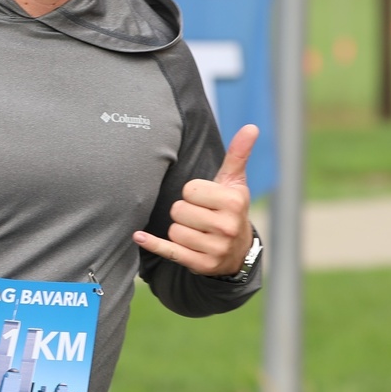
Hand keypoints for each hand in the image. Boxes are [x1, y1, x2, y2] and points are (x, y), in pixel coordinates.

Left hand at [133, 124, 257, 276]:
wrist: (238, 250)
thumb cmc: (230, 208)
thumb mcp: (235, 183)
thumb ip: (238, 154)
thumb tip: (251, 126)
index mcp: (233, 203)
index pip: (190, 189)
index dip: (193, 192)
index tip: (205, 198)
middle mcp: (226, 227)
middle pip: (179, 210)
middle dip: (184, 211)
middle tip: (199, 215)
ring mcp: (214, 249)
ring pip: (174, 230)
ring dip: (179, 228)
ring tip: (195, 229)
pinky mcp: (201, 264)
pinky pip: (169, 250)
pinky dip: (153, 244)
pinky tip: (138, 236)